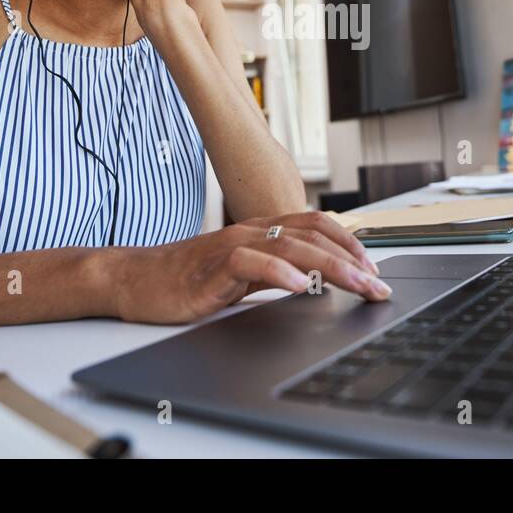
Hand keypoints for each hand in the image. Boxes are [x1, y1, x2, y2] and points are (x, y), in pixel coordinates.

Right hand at [110, 212, 390, 323]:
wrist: (134, 279)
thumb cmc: (186, 279)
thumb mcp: (241, 276)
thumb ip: (275, 272)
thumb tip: (316, 282)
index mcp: (260, 231)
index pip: (316, 226)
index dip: (350, 244)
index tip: (374, 271)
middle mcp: (251, 231)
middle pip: (313, 236)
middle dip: (353, 261)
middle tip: (378, 286)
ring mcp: (231, 245)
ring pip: (291, 245)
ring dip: (330, 266)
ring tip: (357, 285)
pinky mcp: (211, 266)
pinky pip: (250, 262)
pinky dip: (278, 272)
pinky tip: (298, 285)